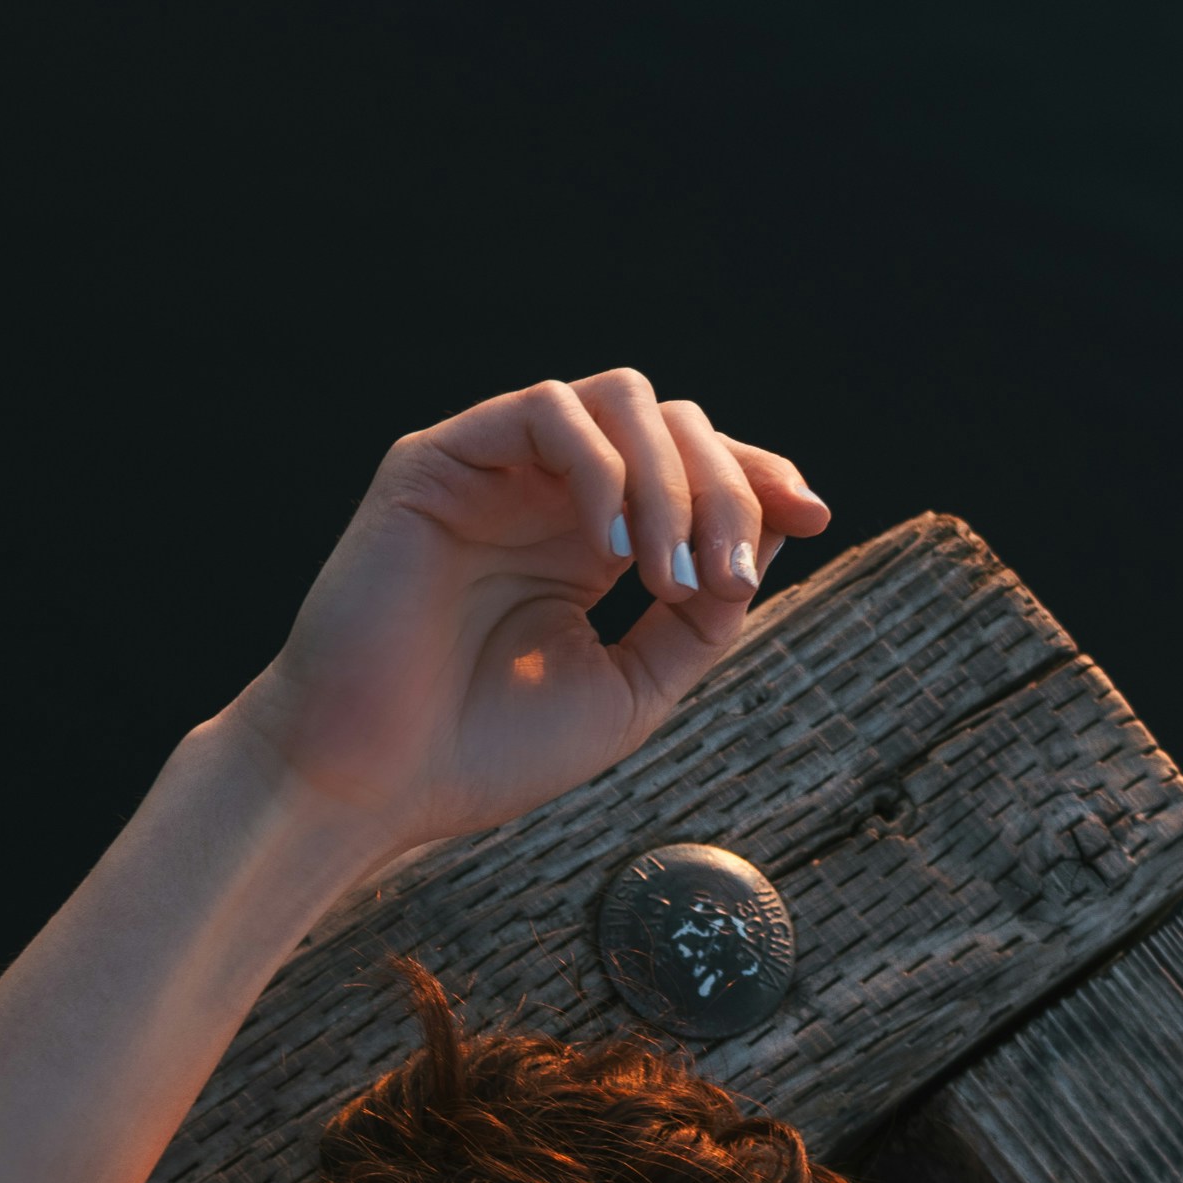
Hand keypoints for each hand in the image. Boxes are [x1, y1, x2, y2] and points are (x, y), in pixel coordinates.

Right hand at [230, 372, 827, 854]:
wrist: (369, 785)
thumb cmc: (481, 751)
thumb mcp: (628, 690)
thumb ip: (698, 620)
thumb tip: (769, 537)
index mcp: (586, 541)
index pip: (691, 470)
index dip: (758, 478)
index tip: (813, 516)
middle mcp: (544, 493)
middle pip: (671, 423)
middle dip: (725, 488)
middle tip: (722, 580)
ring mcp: (491, 469)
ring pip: (618, 398)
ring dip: (669, 475)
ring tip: (665, 572)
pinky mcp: (437, 459)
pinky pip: (544, 410)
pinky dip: (599, 463)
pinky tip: (607, 544)